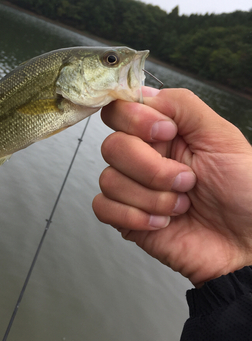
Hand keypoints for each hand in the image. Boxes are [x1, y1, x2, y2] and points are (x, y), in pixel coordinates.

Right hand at [92, 87, 251, 286]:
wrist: (247, 246)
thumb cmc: (245, 193)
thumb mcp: (222, 137)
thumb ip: (182, 106)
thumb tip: (143, 94)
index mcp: (164, 132)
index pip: (121, 110)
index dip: (135, 120)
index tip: (167, 134)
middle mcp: (145, 157)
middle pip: (112, 146)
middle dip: (151, 168)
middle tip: (186, 181)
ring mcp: (134, 188)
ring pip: (108, 179)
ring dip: (150, 197)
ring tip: (181, 207)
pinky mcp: (126, 218)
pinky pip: (102, 207)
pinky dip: (132, 216)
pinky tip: (161, 223)